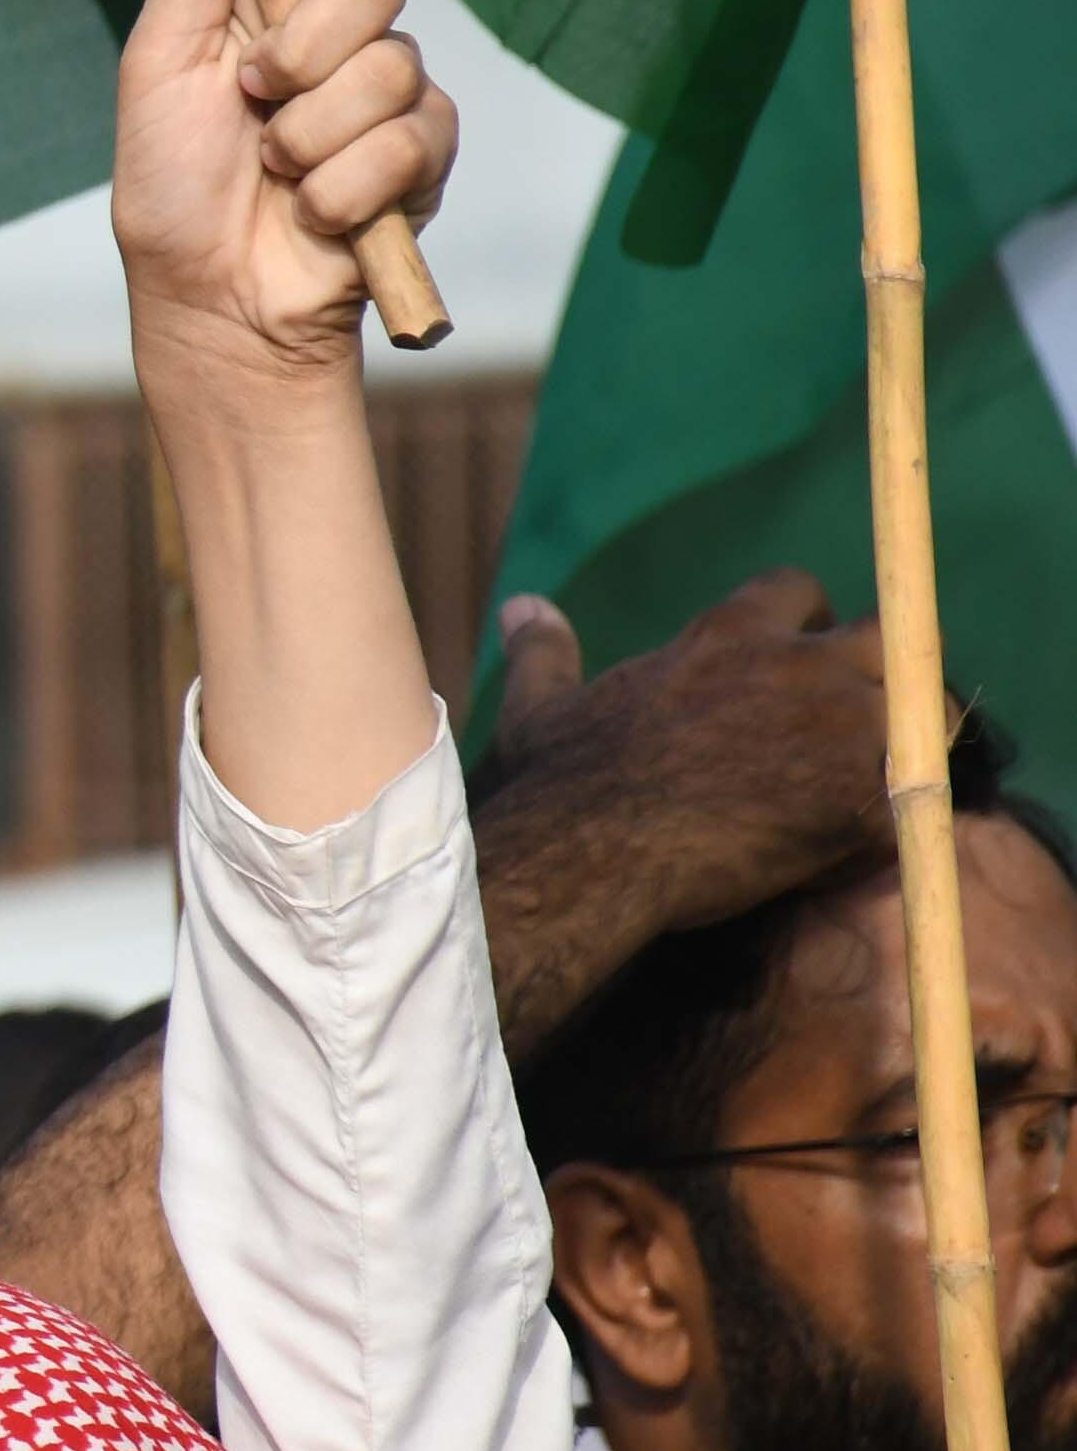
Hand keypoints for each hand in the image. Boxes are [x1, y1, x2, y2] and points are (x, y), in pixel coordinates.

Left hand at [111, 0, 457, 401]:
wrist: (211, 298)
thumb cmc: (173, 184)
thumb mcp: (161, 64)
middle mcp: (340, 24)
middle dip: (301, 53)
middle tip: (253, 101)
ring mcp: (391, 86)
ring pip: (390, 66)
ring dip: (308, 135)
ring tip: (275, 171)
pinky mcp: (425, 152)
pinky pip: (411, 140)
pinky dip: (341, 187)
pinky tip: (315, 212)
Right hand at [475, 572, 892, 1032]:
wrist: (587, 859)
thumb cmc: (557, 784)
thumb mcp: (541, 705)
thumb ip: (544, 651)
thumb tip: (522, 605)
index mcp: (724, 636)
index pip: (800, 591)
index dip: (807, 627)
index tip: (796, 663)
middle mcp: (794, 666)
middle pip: (888, 637)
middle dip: (884, 672)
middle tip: (854, 727)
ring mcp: (836, 730)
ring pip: (928, 714)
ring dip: (908, 745)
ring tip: (872, 788)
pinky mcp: (860, 800)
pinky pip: (917, 800)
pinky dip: (896, 823)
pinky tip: (852, 850)